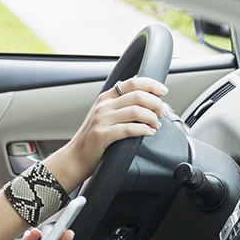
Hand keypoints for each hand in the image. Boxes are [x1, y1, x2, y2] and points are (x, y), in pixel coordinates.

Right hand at [53, 76, 167, 186]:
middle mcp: (103, 106)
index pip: (132, 83)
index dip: (152, 85)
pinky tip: (148, 133)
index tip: (163, 91)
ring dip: (152, 118)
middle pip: (137, 96)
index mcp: (105, 98)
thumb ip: (119, 102)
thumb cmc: (93, 137)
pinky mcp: (102, 135)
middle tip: (161, 113)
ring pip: (136, 112)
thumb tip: (141, 91)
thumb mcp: (103, 114)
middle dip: (156, 104)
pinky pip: (129, 129)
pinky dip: (144, 130)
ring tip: (155, 125)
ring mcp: (102, 120)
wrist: (76, 157)